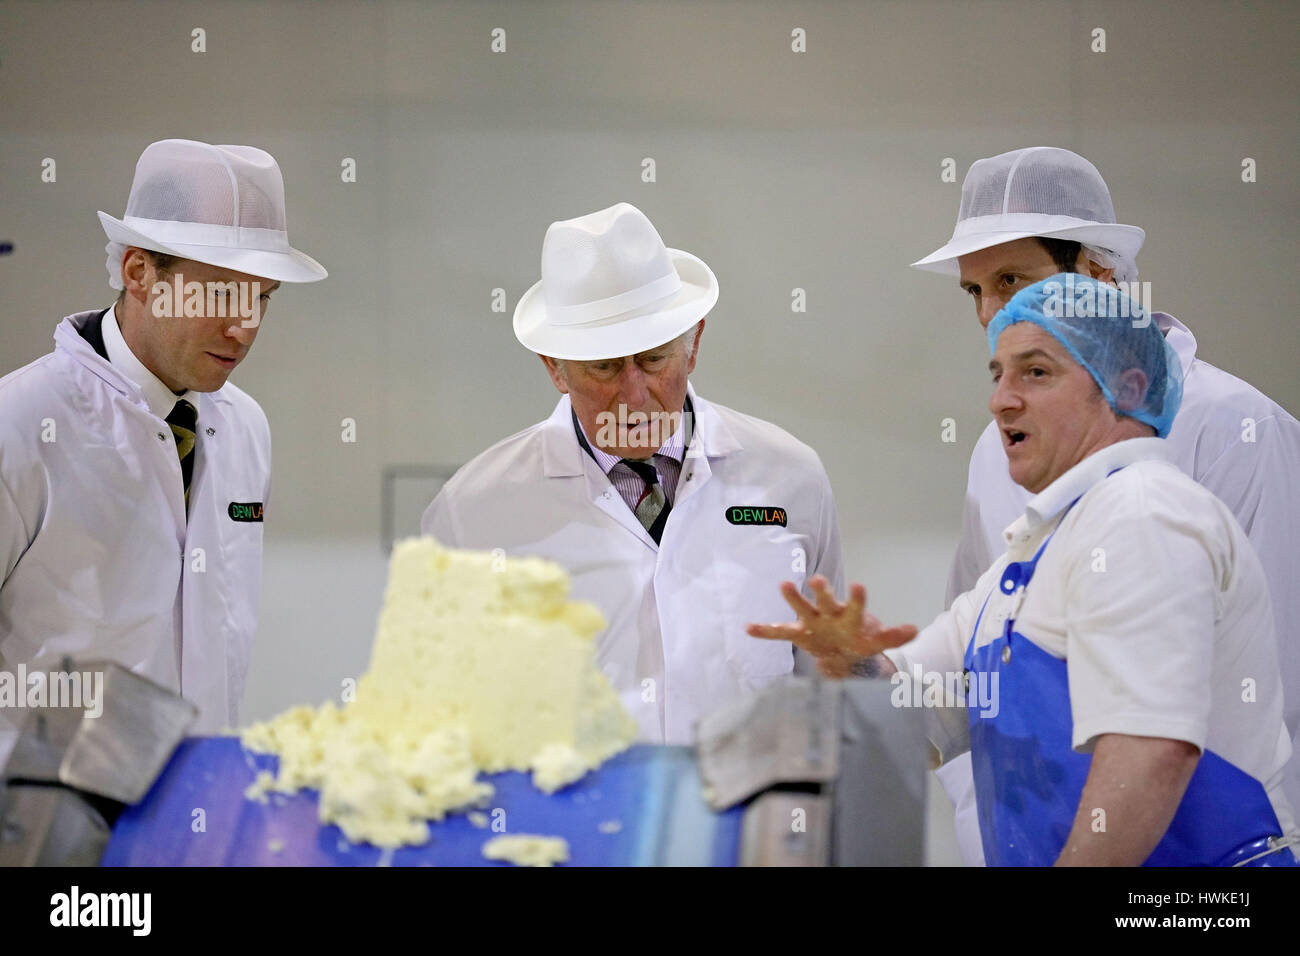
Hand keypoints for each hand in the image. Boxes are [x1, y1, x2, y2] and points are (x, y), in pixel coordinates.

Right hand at [747, 576, 917, 678]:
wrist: (841, 649)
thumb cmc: (859, 639)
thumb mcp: (877, 641)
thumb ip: (893, 636)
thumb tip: (916, 630)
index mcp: (849, 615)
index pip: (855, 605)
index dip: (857, 598)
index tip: (858, 586)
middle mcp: (829, 613)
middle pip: (826, 599)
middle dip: (823, 591)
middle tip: (818, 580)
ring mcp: (812, 621)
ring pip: (802, 607)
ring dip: (793, 598)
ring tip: (784, 585)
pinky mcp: (799, 633)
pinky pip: (780, 632)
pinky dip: (766, 631)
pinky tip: (749, 629)